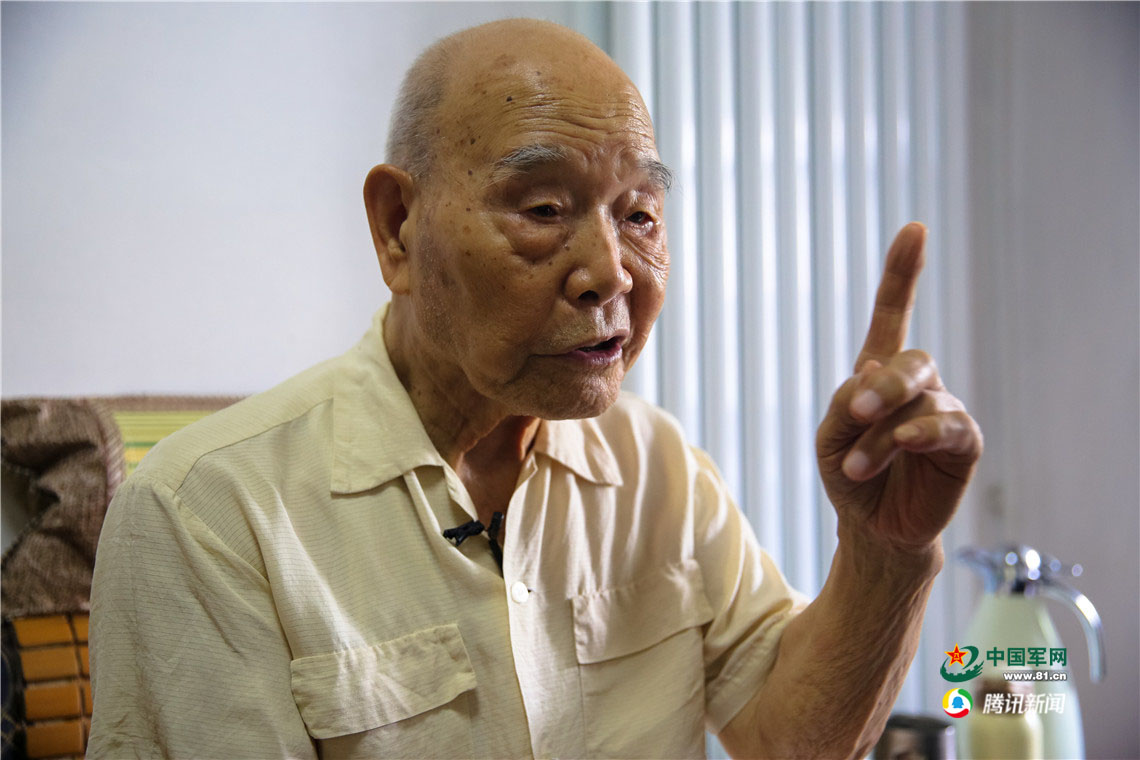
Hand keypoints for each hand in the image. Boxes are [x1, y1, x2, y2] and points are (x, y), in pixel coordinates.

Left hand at [816, 223, 982, 550]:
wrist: (872, 526)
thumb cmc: (849, 474)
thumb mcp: (830, 439)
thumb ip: (845, 404)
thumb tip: (874, 373)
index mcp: (878, 373)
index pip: (893, 314)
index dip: (903, 274)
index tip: (915, 229)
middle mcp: (916, 384)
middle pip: (910, 360)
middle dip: (881, 386)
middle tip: (854, 413)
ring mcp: (942, 410)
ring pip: (919, 403)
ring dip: (882, 437)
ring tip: (854, 467)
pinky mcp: (963, 443)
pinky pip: (949, 427)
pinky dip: (920, 434)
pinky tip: (905, 445)